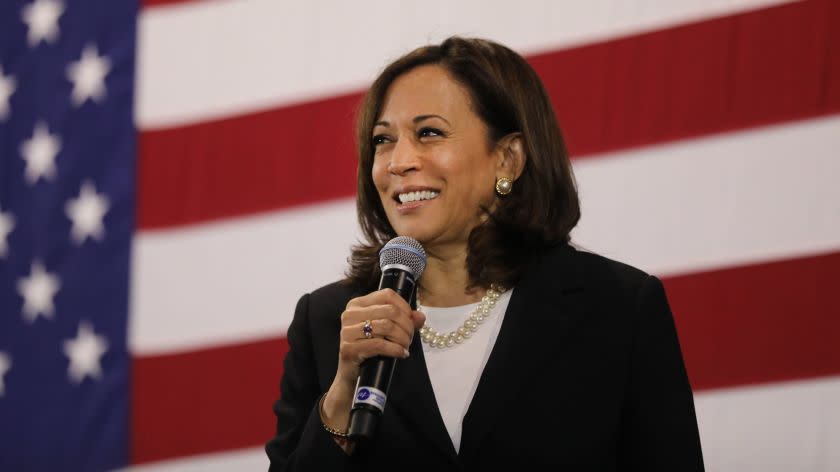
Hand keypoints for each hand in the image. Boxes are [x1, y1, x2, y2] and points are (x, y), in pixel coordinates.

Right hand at [321, 288, 425, 430]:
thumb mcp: (387, 331)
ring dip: (403, 338)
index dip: (405, 307)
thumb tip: (420, 317)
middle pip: (390, 311)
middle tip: (409, 339)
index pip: (387, 295)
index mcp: (358, 304)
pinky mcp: (348, 348)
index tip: (411, 322)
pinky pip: (379, 345)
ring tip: (405, 347)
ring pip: (387, 326)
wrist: (351, 375)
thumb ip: (405, 321)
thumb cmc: (370, 349)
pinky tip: (402, 354)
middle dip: (407, 326)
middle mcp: (350, 314)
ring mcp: (347, 331)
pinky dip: (395, 349)